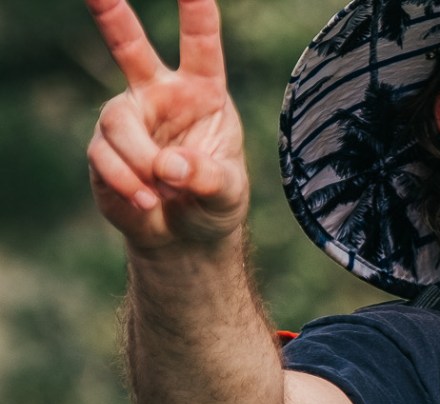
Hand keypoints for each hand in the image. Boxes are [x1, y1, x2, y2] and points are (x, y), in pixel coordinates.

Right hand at [85, 0, 248, 251]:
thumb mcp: (227, 192)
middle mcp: (160, 95)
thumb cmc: (215, 203)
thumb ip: (206, 176)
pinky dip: (127, 183)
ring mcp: (128, 119)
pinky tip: (147, 201)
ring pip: (117, 123)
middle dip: (111, 15)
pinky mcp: (104, 148)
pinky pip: (106, 158)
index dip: (196, 14)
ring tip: (161, 193)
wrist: (185, 237)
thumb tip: (170, 165)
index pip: (201, 47)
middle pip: (129, 46)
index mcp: (203, 93)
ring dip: (140, 161)